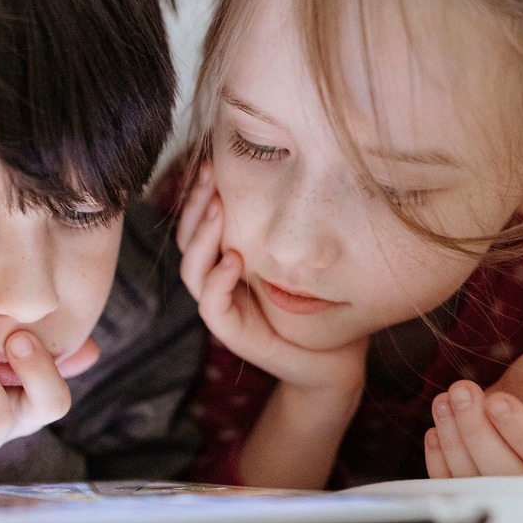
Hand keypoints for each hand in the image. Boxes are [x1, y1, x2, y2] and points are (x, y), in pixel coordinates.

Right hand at [176, 164, 366, 394]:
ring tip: (218, 209)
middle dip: (195, 205)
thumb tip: (287, 168)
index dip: (200, 193)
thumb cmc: (322, 304)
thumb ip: (288, 226)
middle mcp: (219, 281)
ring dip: (202, 237)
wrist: (335, 359)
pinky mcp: (233, 333)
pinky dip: (217, 281)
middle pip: (186, 239)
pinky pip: (211, 306)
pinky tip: (234, 260)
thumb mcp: (304, 256)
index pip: (199, 222)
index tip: (214, 163)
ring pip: (191, 270)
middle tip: (211, 174)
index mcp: (229, 260)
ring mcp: (223, 308)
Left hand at [424, 342, 522, 476]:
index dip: (519, 431)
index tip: (497, 399)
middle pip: (506, 475)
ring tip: (446, 400)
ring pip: (475, 481)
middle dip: (476, 431)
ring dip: (452, 441)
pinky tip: (437, 428)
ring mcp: (509, 489)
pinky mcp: (479, 485)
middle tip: (461, 391)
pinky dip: (439, 460)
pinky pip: (454, 486)